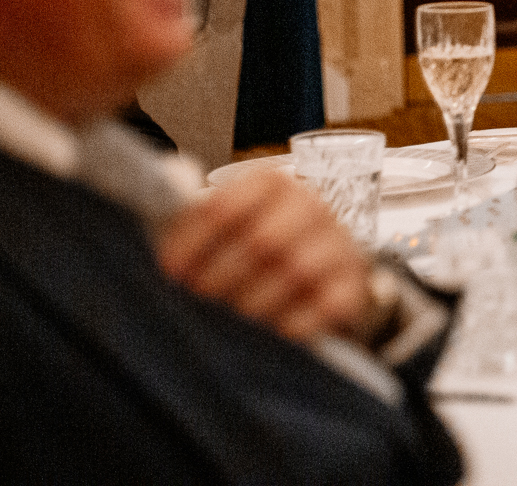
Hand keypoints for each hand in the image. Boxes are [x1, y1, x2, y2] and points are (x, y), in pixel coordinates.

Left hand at [156, 167, 372, 342]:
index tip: (172, 270)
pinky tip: (273, 331)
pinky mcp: (354, 284)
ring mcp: (338, 244)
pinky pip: (327, 305)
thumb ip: (191, 216)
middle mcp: (310, 206)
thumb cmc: (259, 252)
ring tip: (232, 319)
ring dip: (255, 302)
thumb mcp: (225, 227)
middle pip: (262, 239)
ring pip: (296, 271)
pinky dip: (295, 323)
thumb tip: (162, 188)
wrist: (323, 274)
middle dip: (222, 276)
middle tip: (201, 299)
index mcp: (273, 185)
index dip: (194, 240)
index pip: (227, 204)